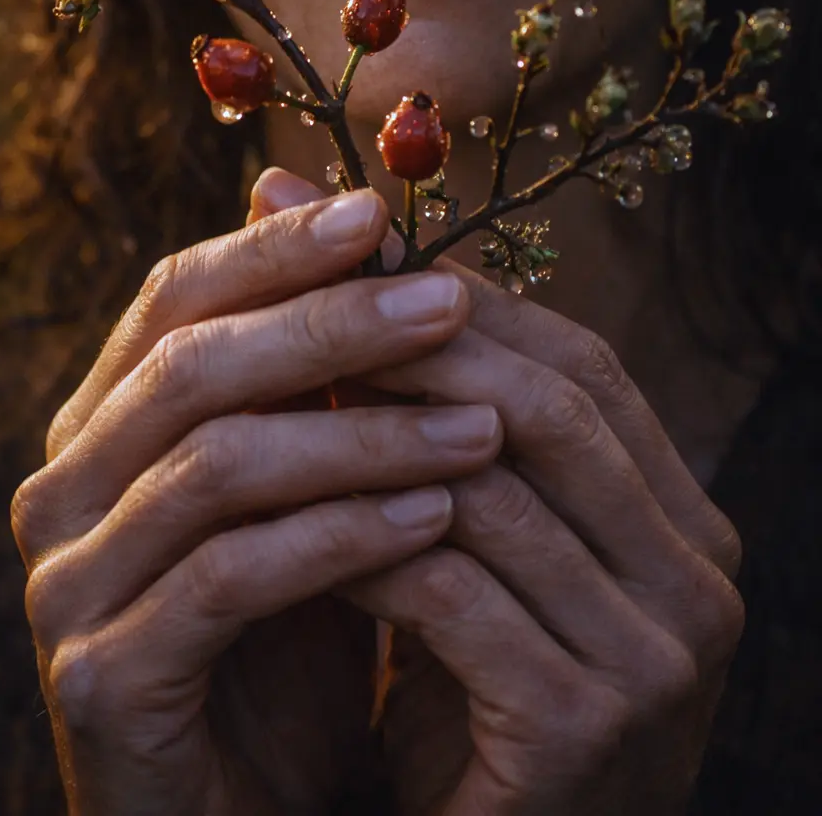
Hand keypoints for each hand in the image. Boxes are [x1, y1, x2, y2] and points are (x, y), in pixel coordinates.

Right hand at [10, 186, 503, 815]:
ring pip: (220, 463)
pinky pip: (230, 578)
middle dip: (330, 323)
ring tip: (484, 425)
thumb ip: (311, 372)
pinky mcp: (102, 674)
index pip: (172, 297)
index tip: (381, 215)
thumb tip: (357, 215)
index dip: (274, 249)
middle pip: (194, 364)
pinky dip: (342, 538)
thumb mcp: (300, 483)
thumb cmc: (284, 630)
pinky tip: (438, 522)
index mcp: (99, 421)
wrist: (239, 809)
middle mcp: (62, 487)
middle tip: (450, 302)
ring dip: (363, 435)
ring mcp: (68, 582)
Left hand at [335, 259, 745, 814]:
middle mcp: (698, 584)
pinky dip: (363, 545)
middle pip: (551, 409)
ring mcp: (655, 663)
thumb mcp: (483, 545)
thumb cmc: (473, 689)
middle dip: (418, 344)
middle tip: (302, 302)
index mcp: (686, 522)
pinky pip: (452, 595)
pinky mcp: (583, 731)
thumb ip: (456, 427)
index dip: (465, 295)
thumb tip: (362, 254)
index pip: (583, 366)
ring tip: (277, 399)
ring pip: (496, 493)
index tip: (350, 243)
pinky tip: (287, 527)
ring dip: (373, 437)